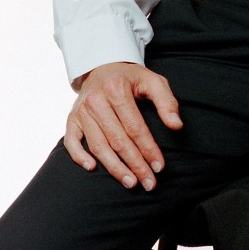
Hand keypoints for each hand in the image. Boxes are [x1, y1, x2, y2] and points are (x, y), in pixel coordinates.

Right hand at [64, 61, 182, 189]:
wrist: (102, 66)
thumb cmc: (130, 78)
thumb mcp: (152, 80)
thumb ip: (166, 101)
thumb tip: (176, 125)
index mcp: (117, 89)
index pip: (135, 127)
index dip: (148, 149)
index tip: (159, 167)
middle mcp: (96, 100)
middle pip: (118, 140)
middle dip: (135, 164)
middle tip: (149, 183)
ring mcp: (82, 111)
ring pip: (98, 146)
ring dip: (115, 168)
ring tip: (131, 183)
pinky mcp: (72, 119)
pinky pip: (72, 142)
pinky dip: (79, 157)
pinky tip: (92, 169)